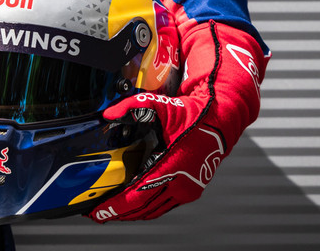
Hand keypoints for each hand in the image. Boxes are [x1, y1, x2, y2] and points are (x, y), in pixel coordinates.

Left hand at [89, 20, 264, 221]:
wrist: (221, 121)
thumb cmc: (194, 115)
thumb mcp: (162, 105)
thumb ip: (132, 106)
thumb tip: (108, 113)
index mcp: (172, 166)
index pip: (137, 195)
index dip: (115, 206)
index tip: (98, 211)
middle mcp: (180, 183)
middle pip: (142, 208)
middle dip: (117, 213)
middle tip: (98, 213)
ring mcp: (187, 189)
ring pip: (153, 210)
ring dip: (131, 213)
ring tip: (111, 211)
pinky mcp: (190, 190)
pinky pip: (163, 206)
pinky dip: (146, 208)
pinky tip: (134, 206)